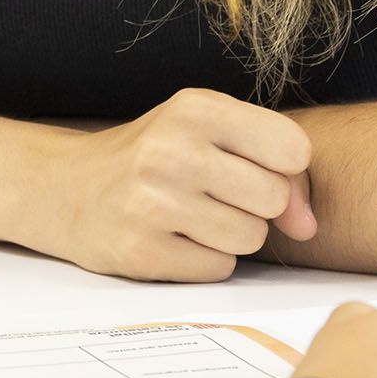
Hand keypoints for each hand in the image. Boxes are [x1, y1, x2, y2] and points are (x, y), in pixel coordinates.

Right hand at [31, 87, 317, 279]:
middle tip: (213, 192)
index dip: (284, 167)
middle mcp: (172, 151)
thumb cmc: (154, 156)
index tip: (253, 165)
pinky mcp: (142, 253)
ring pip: (250, 238)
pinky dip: (205, 260)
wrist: (69, 188)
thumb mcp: (208, 133)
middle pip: (273, 199)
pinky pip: (219, 269)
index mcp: (194, 108)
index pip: (292, 149)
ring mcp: (153, 205)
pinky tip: (173, 238)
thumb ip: (274, 167)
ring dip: (232, 235)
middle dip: (255, 203)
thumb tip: (308, 226)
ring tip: (192, 215)